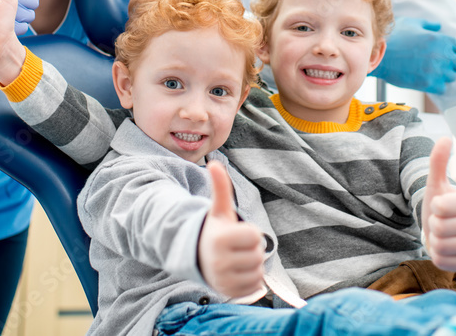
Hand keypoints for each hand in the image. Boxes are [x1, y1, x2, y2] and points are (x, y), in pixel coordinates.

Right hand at [198, 161, 264, 298]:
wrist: (197, 258)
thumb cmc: (214, 230)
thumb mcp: (218, 210)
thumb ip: (220, 187)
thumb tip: (214, 163)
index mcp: (220, 239)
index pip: (255, 236)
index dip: (250, 233)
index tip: (237, 233)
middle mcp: (219, 261)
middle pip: (258, 255)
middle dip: (252, 249)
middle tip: (237, 247)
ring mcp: (223, 280)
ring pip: (258, 272)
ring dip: (252, 265)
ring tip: (237, 259)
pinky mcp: (229, 293)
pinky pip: (255, 287)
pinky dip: (251, 280)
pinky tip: (238, 272)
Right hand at [370, 17, 455, 93]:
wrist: (379, 56)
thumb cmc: (394, 38)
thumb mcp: (412, 24)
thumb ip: (428, 25)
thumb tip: (438, 26)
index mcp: (440, 39)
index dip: (452, 50)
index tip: (445, 54)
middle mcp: (442, 55)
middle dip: (454, 64)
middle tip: (443, 65)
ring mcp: (436, 71)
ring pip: (452, 77)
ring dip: (445, 75)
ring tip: (433, 72)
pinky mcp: (428, 84)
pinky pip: (442, 88)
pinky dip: (437, 86)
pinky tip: (427, 80)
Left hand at [422, 137, 455, 271]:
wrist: (446, 229)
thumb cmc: (441, 205)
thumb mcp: (436, 184)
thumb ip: (438, 161)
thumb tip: (445, 137)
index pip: (441, 207)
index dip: (434, 208)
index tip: (440, 207)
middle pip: (439, 227)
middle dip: (433, 225)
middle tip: (440, 222)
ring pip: (441, 245)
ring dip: (434, 240)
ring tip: (441, 234)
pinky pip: (443, 261)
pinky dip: (437, 255)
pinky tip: (444, 248)